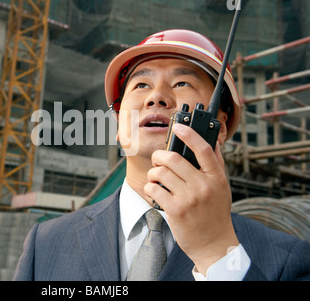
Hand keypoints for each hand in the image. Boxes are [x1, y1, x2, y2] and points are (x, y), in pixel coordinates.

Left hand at [144, 123, 238, 273]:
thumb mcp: (222, 188)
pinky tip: (154, 191)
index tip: (179, 126)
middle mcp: (204, 186)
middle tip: (157, 160)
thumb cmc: (216, 214)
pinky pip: (154, 189)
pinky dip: (150, 187)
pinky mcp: (175, 210)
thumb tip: (213, 142)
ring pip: (160, 172)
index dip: (190, 134)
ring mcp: (189, 198)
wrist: (214, 244)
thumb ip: (216, 165)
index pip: (204, 149)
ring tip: (155, 178)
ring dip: (153, 173)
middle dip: (159, 156)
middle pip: (174, 158)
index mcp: (217, 178)